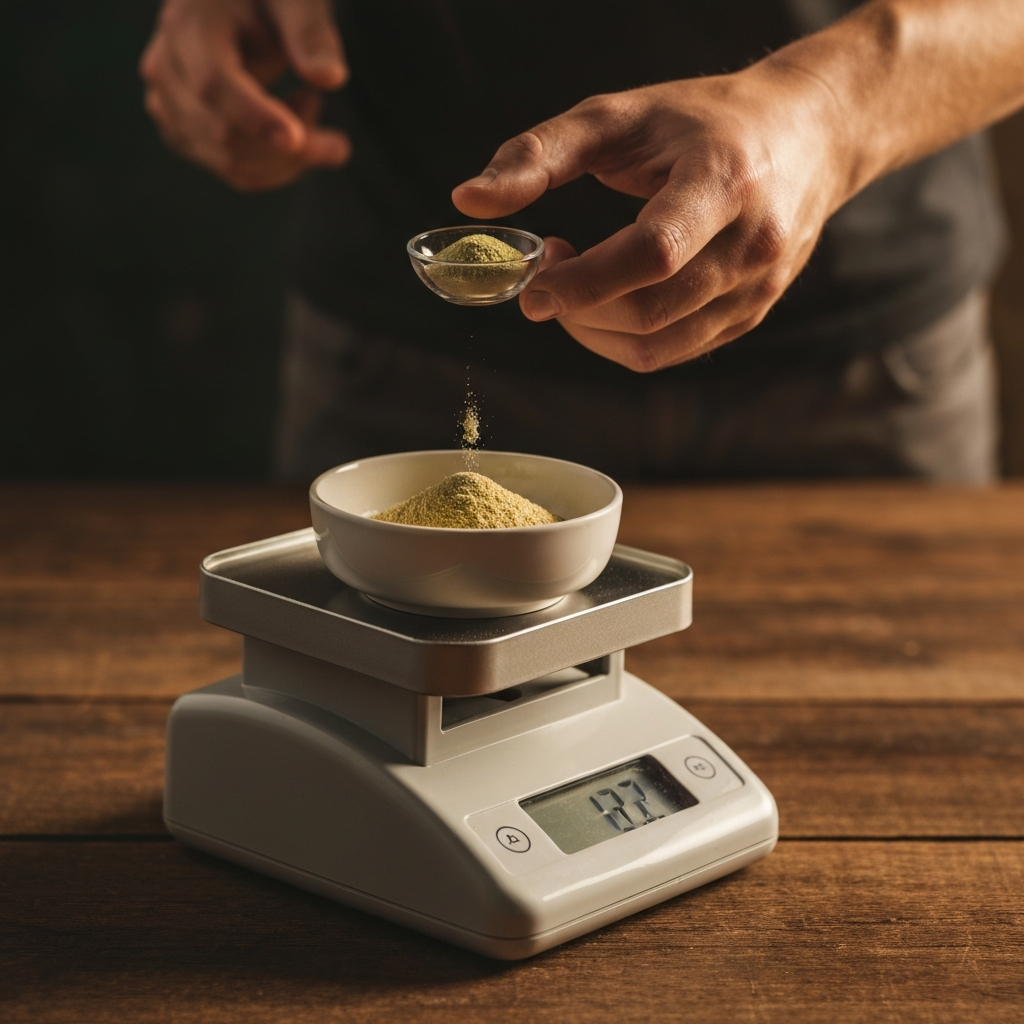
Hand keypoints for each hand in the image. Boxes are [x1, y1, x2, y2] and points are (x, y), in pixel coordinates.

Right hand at [140, 0, 350, 190]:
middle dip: (291, 147)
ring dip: (288, 158)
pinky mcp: (184, 132)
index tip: (298, 140)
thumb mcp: (295, 0)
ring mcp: (169, 106)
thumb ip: (310, 32)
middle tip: (334, 132)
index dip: (255, 118)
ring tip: (311, 106)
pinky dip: (277, 167)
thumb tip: (329, 78)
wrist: (235, 2)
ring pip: (232, 163)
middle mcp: (167, 69)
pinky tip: (297, 130)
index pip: (214, 85)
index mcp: (188, 26)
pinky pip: (235, 171)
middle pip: (225, 134)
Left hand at [452, 65, 847, 371]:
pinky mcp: (752, 314)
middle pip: (649, 311)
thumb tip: (468, 200)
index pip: (653, 254)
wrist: (810, 135)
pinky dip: (623, 339)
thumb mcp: (621, 115)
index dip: (585, 282)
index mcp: (724, 182)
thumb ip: (539, 153)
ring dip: (594, 331)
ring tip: (573, 286)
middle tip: (546, 274)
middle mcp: (752, 243)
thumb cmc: (705, 120)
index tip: (533, 287)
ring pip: (657, 346)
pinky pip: (673, 352)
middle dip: (579, 309)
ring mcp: (758, 288)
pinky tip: (609, 300)